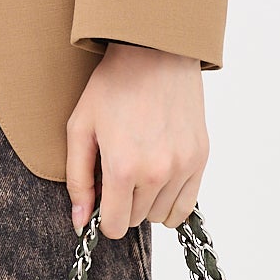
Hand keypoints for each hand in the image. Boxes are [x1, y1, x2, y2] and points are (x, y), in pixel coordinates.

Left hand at [65, 43, 208, 237]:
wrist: (155, 53)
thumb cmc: (113, 86)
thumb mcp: (80, 129)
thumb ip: (79, 180)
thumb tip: (81, 222)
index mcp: (123, 167)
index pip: (115, 226)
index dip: (104, 219)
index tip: (101, 201)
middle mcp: (157, 173)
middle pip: (138, 220)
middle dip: (124, 206)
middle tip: (118, 175)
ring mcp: (183, 166)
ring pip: (162, 215)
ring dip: (148, 203)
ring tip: (139, 172)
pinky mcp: (201, 158)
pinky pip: (187, 205)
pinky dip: (171, 201)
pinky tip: (159, 181)